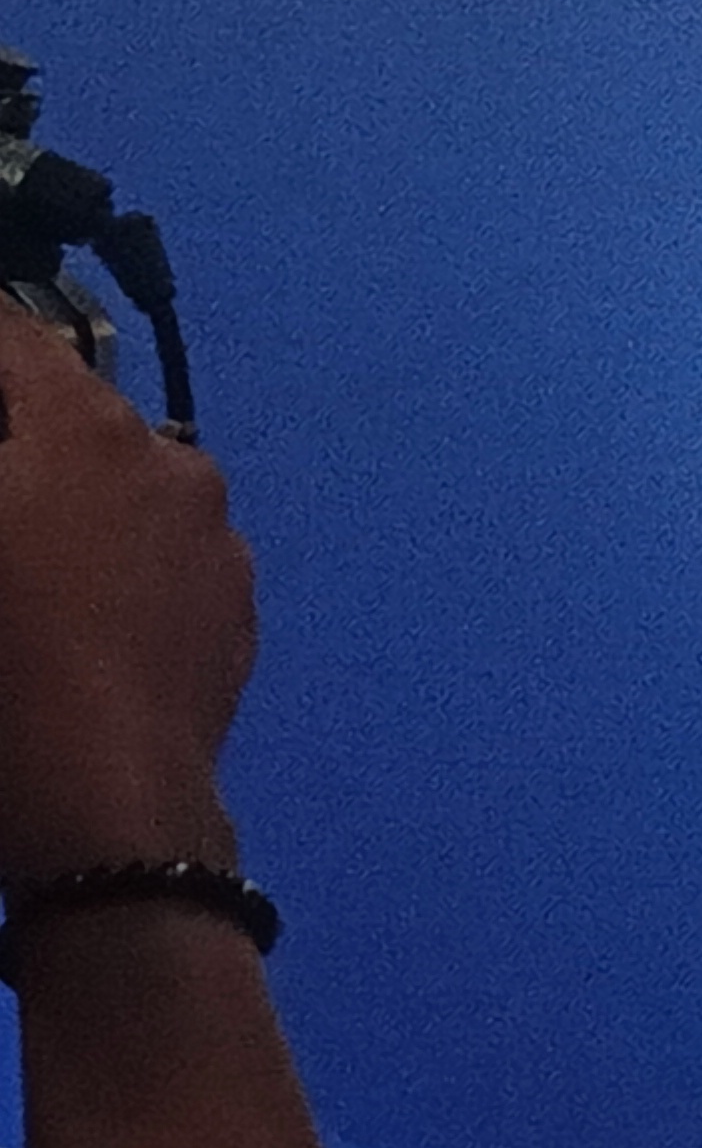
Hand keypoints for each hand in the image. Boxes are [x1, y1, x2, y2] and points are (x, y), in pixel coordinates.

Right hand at [0, 309, 250, 882]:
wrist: (100, 809)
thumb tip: (13, 467)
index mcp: (91, 433)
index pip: (12, 337)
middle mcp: (172, 466)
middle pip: (71, 417)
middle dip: (13, 439)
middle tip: (1, 482)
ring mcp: (216, 542)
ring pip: (121, 491)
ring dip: (64, 506)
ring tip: (23, 571)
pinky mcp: (232, 614)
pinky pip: (158, 560)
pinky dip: (110, 568)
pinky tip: (68, 627)